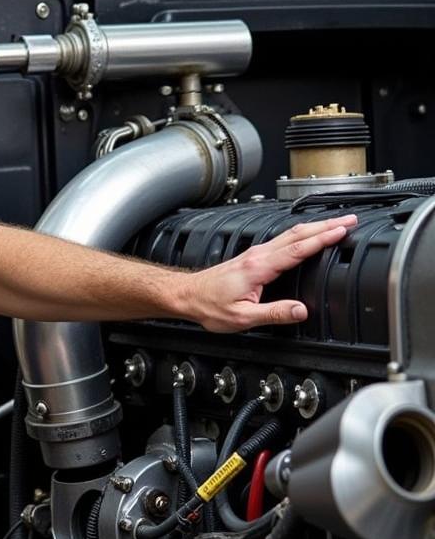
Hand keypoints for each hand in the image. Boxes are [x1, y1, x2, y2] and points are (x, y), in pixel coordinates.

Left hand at [187, 215, 356, 332]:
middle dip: (327, 225)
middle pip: (298, 234)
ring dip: (316, 227)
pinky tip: (308, 235)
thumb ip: (274, 314)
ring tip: (338, 223)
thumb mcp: (242, 317)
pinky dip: (301, 234)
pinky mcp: (252, 257)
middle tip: (352, 220)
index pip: (298, 248)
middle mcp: (258, 255)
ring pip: (290, 234)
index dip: (323, 238)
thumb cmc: (208, 306)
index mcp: (258, 267)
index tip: (343, 230)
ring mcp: (254, 254)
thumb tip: (300, 311)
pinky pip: (282, 240)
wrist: (186, 296)